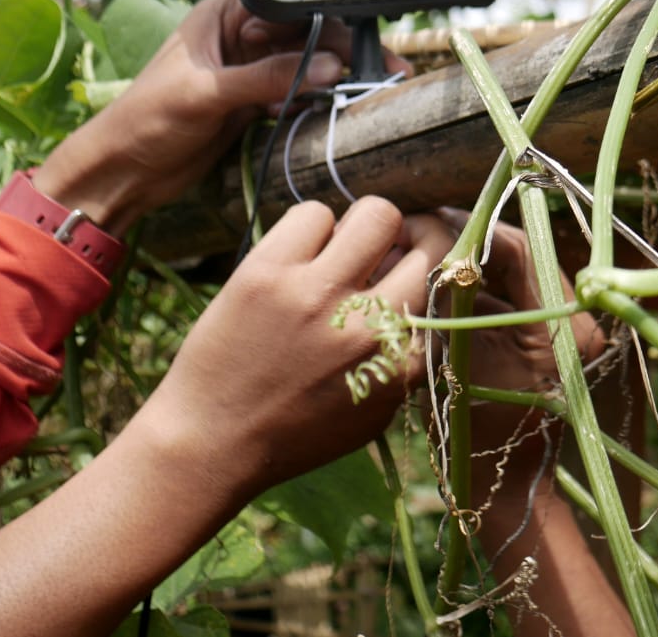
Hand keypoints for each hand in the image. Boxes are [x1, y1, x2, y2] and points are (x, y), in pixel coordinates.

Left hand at [34, 0, 402, 233]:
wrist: (121, 173)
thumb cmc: (146, 121)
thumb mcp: (208, 94)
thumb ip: (268, 77)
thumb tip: (331, 69)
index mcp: (224, 14)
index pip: (289, 7)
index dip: (331, 21)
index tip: (367, 42)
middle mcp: (241, 36)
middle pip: (306, 36)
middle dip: (345, 52)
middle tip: (385, 72)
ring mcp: (249, 71)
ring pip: (306, 66)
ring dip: (338, 79)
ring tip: (378, 90)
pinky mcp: (254, 103)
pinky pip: (296, 95)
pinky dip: (319, 101)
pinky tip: (346, 108)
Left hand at [131, 196, 452, 500]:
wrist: (210, 444)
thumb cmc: (294, 431)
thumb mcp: (375, 409)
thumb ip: (406, 354)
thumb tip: (419, 285)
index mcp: (401, 362)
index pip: (447, 282)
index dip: (431, 264)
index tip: (414, 261)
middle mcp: (368, 326)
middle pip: (427, 238)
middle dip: (412, 235)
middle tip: (385, 245)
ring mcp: (316, 295)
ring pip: (374, 213)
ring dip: (360, 228)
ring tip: (336, 252)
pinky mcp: (266, 273)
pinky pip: (312, 213)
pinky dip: (310, 229)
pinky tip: (296, 257)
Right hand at [414, 216, 604, 509]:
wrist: (502, 494)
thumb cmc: (476, 436)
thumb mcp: (454, 358)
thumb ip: (450, 299)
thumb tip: (431, 242)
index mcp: (566, 324)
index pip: (517, 249)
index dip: (469, 231)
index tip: (426, 223)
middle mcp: (578, 319)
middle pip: (516, 257)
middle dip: (466, 245)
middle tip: (419, 235)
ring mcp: (567, 330)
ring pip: (512, 275)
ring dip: (468, 266)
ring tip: (421, 259)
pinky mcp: (550, 341)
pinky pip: (511, 300)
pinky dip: (476, 292)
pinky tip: (436, 289)